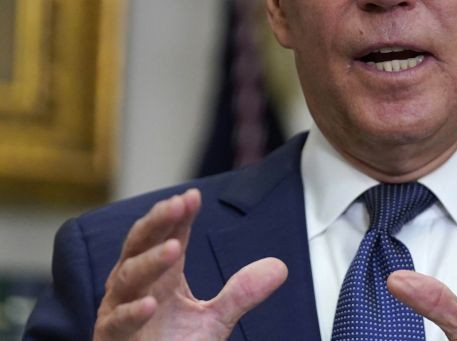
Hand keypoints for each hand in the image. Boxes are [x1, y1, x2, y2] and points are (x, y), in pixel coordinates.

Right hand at [93, 189, 287, 339]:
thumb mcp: (214, 320)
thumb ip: (241, 293)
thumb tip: (280, 267)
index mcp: (160, 275)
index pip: (169, 236)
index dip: (179, 216)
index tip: (194, 196)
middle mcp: (136, 285)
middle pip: (141, 243)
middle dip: (158, 222)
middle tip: (179, 204)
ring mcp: (119, 310)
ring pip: (128, 277)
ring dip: (150, 261)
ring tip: (174, 247)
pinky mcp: (111, 338)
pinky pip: (117, 322)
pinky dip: (132, 312)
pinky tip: (151, 303)